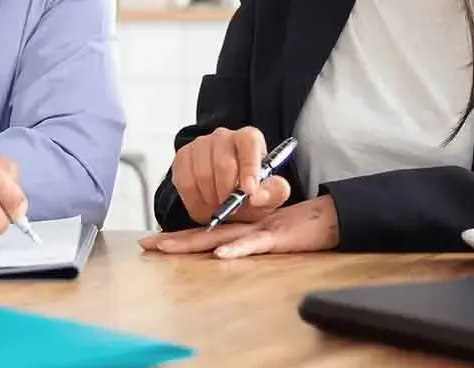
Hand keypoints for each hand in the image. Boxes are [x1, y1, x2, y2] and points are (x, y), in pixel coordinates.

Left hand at [139, 196, 339, 257]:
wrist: (326, 218)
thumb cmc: (296, 229)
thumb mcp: (265, 236)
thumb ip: (244, 241)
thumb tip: (219, 252)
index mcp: (238, 227)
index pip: (203, 232)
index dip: (178, 237)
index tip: (153, 242)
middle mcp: (242, 226)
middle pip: (203, 234)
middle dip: (174, 240)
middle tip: (147, 244)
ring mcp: (258, 230)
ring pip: (221, 236)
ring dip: (193, 243)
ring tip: (168, 247)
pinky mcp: (276, 238)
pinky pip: (254, 244)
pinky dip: (237, 249)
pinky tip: (220, 255)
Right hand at [170, 126, 290, 223]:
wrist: (225, 196)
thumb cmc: (250, 192)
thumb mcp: (270, 195)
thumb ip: (273, 193)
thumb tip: (257, 195)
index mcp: (249, 138)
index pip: (249, 144)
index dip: (249, 168)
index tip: (248, 191)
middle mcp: (224, 136)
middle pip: (223, 163)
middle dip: (227, 192)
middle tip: (232, 209)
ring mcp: (200, 144)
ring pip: (202, 174)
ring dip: (210, 199)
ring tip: (219, 208)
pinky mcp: (183, 156)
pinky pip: (185, 181)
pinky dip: (194, 200)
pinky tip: (204, 204)